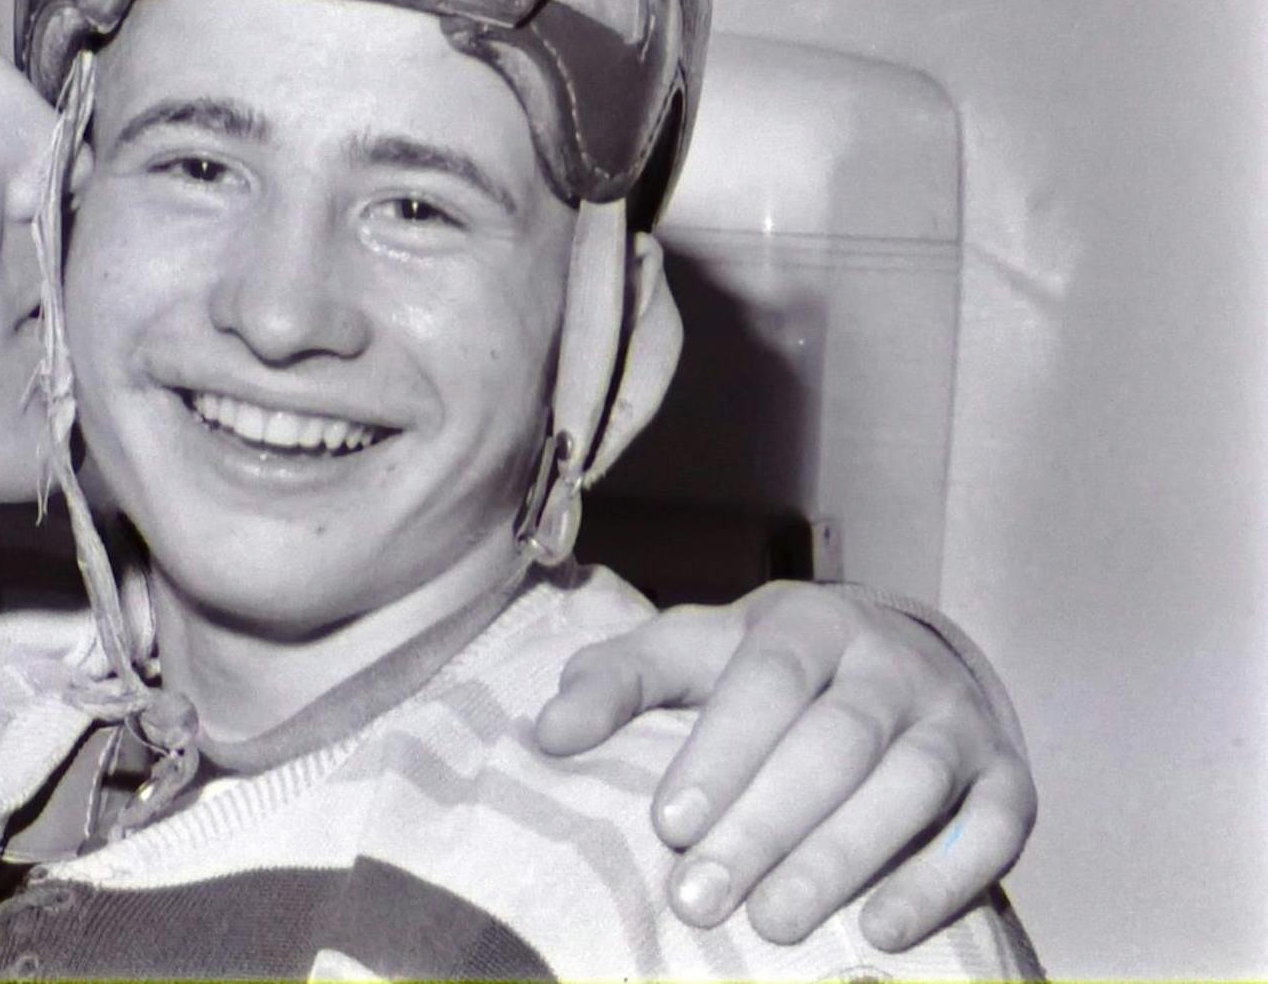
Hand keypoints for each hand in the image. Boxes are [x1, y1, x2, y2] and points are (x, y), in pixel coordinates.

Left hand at [533, 580, 1034, 950]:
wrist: (902, 661)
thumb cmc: (767, 671)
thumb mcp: (690, 656)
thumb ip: (617, 683)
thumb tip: (546, 732)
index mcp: (808, 623)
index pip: (768, 679)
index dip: (722, 749)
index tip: (669, 824)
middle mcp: (892, 663)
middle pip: (833, 742)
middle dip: (765, 825)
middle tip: (699, 899)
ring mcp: (958, 721)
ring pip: (908, 785)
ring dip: (841, 859)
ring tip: (773, 925)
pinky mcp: (1009, 782)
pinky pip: (990, 832)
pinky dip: (941, 882)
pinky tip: (880, 931)